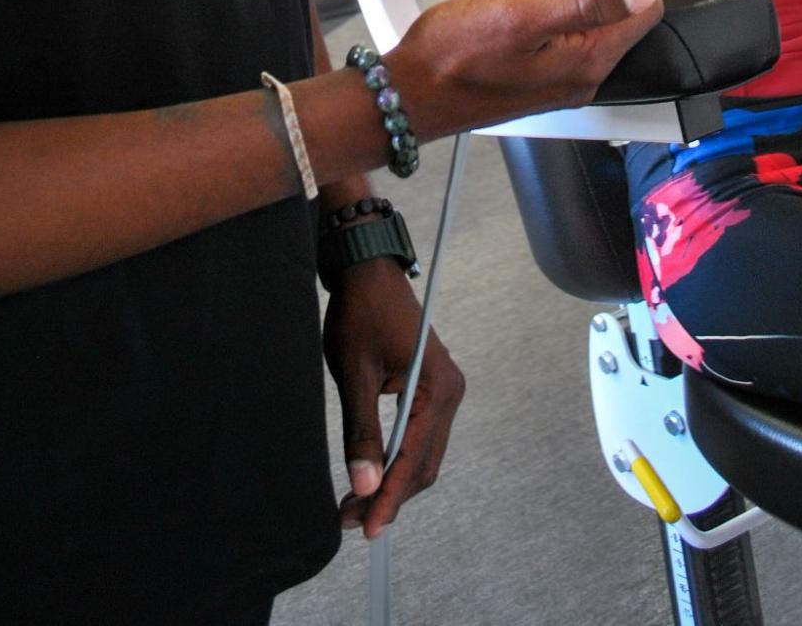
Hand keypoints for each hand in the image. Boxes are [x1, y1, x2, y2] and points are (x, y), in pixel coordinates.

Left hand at [323, 259, 463, 540]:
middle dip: (389, 495)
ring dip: (393, 481)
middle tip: (351, 521)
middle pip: (424, 464)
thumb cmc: (360, 315)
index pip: (414, 459)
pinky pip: (420, 436)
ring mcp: (445, 391)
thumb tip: (363, 485)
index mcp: (438, 389)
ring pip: (424, 454)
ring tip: (355, 505)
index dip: (389, 498)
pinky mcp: (432, 389)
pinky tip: (372, 474)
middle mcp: (450, 392)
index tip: (366, 529)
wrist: (368, 272)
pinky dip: (397, 459)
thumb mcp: (354, 374)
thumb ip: (361, 432)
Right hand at [384, 0, 661, 141]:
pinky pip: (555, 26)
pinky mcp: (539, 70)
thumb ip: (588, 2)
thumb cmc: (456, 56)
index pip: (646, 5)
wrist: (410, 91)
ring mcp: (561, 73)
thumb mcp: (523, 16)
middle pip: (610, 4)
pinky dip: (533, 4)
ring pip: (579, 10)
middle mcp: (584, 71)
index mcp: (589, 59)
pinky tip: (504, 2)